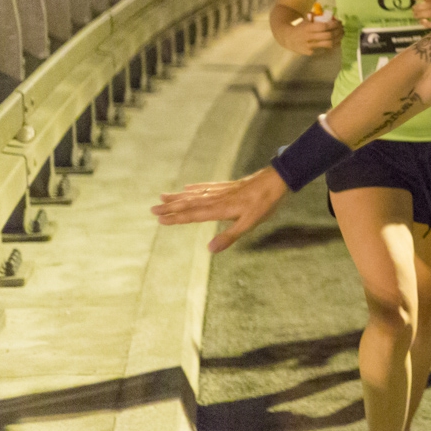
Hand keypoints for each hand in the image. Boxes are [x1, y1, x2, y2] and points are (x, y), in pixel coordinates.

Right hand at [152, 167, 288, 252]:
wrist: (278, 180)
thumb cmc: (265, 203)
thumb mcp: (250, 224)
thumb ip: (229, 236)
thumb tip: (209, 250)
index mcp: (221, 209)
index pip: (194, 215)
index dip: (177, 218)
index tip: (160, 219)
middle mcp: (218, 198)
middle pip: (190, 203)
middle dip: (172, 207)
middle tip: (152, 209)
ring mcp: (223, 191)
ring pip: (196, 194)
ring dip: (179, 197)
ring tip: (163, 197)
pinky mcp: (229, 186)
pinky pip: (208, 187)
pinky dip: (196, 188)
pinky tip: (187, 188)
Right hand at [287, 14, 341, 55]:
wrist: (287, 38)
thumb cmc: (300, 27)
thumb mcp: (306, 20)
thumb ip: (317, 18)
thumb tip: (332, 16)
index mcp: (308, 28)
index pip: (324, 26)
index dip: (334, 25)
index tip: (339, 22)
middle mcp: (309, 37)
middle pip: (328, 36)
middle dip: (338, 31)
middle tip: (343, 28)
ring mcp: (310, 46)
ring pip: (329, 44)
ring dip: (338, 39)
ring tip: (341, 34)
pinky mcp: (311, 53)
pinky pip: (325, 50)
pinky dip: (333, 45)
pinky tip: (337, 41)